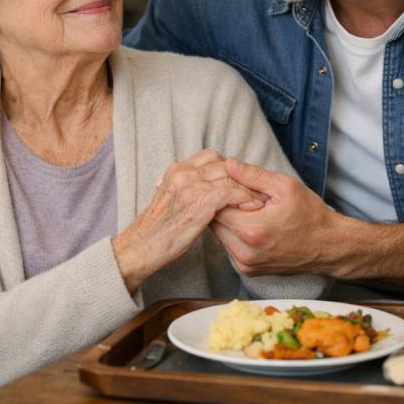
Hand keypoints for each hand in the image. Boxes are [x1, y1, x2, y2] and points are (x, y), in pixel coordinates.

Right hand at [112, 150, 263, 292]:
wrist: (142, 246)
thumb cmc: (158, 230)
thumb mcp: (170, 201)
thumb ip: (186, 189)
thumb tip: (207, 189)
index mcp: (176, 170)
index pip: (211, 157)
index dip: (230, 168)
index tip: (242, 181)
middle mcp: (183, 172)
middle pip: (224, 165)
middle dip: (244, 177)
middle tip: (260, 189)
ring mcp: (191, 186)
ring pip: (231, 177)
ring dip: (250, 189)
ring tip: (262, 201)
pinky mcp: (200, 202)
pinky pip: (231, 193)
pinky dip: (245, 199)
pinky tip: (253, 208)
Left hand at [210, 157, 339, 276]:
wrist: (328, 247)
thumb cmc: (310, 215)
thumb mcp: (285, 186)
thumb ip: (253, 175)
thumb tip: (228, 164)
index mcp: (251, 230)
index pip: (215, 206)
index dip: (220, 190)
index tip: (231, 183)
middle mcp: (244, 252)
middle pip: (213, 221)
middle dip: (222, 205)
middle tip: (238, 194)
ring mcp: (245, 265)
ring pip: (219, 234)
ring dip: (227, 219)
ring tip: (247, 209)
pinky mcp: (247, 270)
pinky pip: (229, 246)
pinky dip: (235, 233)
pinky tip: (251, 223)